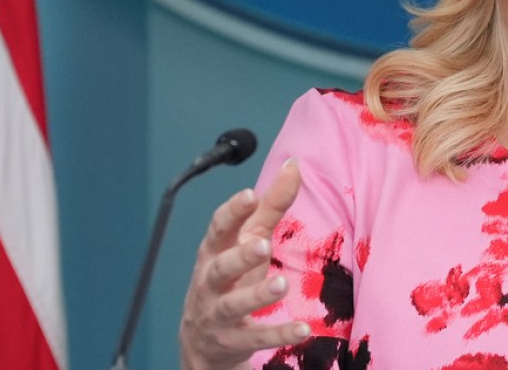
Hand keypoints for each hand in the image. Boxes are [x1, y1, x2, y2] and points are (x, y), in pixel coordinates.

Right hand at [180, 159, 309, 369]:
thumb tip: (294, 164)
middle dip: (239, 256)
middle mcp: (211, 283)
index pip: (218, 229)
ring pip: (233, 305)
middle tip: (261, 245)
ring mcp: (218, 315)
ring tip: (281, 286)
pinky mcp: (232, 343)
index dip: (232, 212)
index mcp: (215, 253)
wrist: (204, 341)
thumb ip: (271, 206)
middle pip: (219, 268)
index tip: (249, 195)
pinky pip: (255, 339)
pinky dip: (278, 334)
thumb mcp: (249, 241)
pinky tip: (303, 330)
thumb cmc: (232, 278)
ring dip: (257, 295)